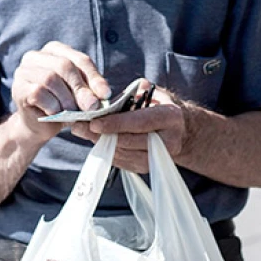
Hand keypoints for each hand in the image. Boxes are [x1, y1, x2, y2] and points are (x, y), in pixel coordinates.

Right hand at [11, 41, 111, 141]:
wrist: (37, 126)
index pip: (79, 59)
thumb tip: (101, 95)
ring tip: (73, 112)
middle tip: (91, 106)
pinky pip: (38, 92)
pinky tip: (56, 113)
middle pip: (64, 66)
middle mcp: (36, 56)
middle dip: (80, 87)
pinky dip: (52, 105)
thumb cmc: (61, 105)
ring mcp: (23, 71)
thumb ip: (89, 89)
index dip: (94, 77)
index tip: (106, 94)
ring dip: (66, 98)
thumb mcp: (78, 94)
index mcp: (54, 50)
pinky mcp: (18, 88)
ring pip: (50, 78)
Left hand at [71, 82, 187, 173]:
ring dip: (99, 143)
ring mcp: (158, 158)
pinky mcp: (147, 168)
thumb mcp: (150, 93)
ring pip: (122, 154)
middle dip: (100, 135)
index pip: (139, 122)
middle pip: (128, 141)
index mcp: (170, 117)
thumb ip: (129, 96)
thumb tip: (103, 103)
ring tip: (82, 131)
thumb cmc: (160, 106)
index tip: (94, 122)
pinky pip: (122, 162)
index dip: (115, 124)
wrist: (182, 130)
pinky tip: (95, 140)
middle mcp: (167, 141)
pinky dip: (106, 151)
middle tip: (78, 126)